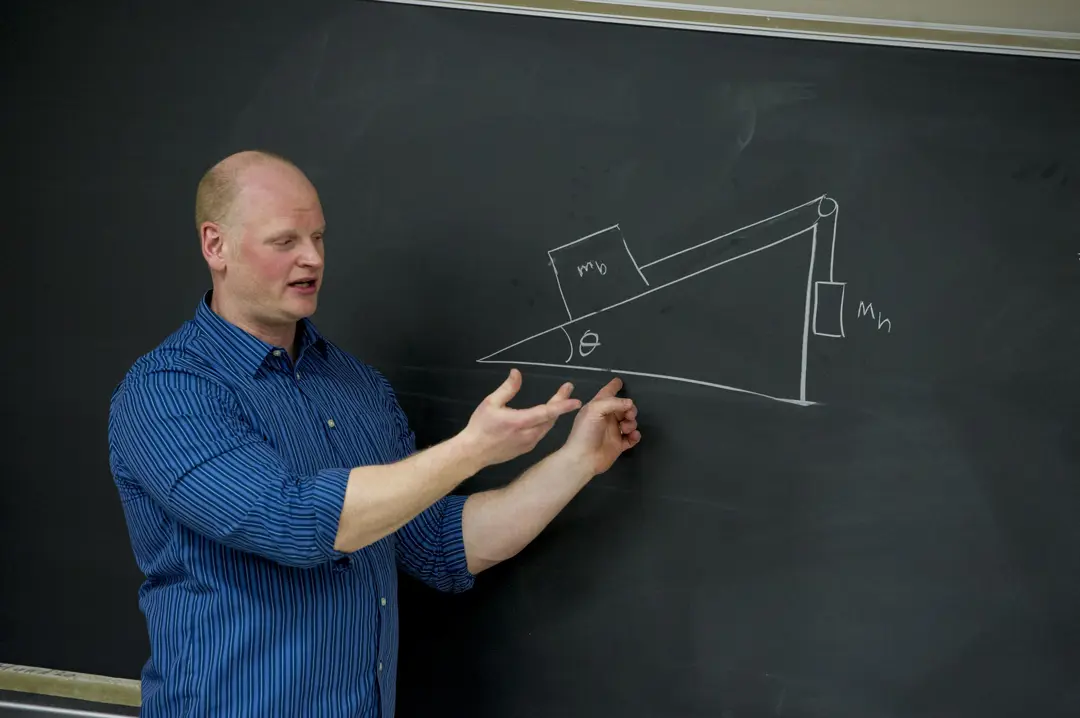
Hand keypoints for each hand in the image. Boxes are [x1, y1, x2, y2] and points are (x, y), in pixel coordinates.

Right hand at [460, 369, 581, 467]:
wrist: (472, 453)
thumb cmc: (480, 427)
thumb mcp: (490, 403)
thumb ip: (507, 388)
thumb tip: (517, 373)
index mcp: (521, 422)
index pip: (547, 412)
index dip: (563, 405)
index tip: (576, 400)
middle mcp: (528, 435)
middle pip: (551, 419)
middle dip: (561, 404)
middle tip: (567, 391)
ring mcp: (528, 444)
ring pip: (547, 427)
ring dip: (554, 414)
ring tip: (559, 401)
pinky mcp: (526, 449)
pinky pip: (540, 434)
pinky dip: (545, 424)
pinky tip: (545, 417)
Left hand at [561, 377, 639, 475]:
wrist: (583, 457)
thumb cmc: (585, 432)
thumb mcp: (595, 410)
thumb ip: (613, 403)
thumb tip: (630, 403)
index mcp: (597, 407)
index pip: (607, 393)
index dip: (613, 387)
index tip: (619, 381)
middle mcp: (606, 418)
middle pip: (623, 408)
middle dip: (630, 409)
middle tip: (628, 415)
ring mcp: (613, 432)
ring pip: (629, 422)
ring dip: (632, 423)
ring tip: (626, 428)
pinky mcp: (618, 445)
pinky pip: (632, 438)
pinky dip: (635, 436)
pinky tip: (632, 436)